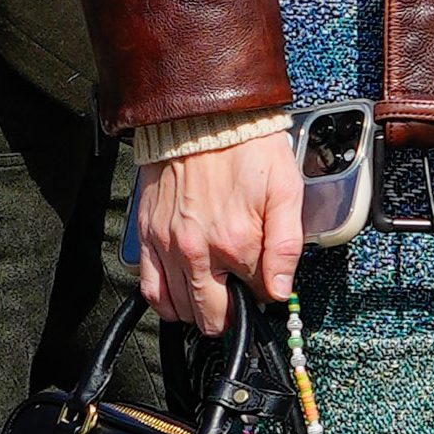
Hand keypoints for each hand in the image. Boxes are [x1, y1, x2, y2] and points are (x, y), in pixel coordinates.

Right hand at [135, 131, 305, 334]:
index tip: (265, 279)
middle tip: (241, 294)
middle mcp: (198, 251)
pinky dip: (166, 303)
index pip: (256, 297)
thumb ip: (286, 246)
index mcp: (236, 242)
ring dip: (200, 311)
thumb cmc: (246, 148)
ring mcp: (168, 246)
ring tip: (214, 295)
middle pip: (215, 316)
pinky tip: (181, 296)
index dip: (265, 291)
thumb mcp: (285, 189)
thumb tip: (280, 290)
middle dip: (233, 314)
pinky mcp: (147, 236)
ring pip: (182, 311)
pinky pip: (150, 290)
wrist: (201, 116)